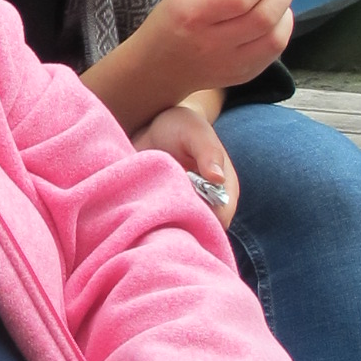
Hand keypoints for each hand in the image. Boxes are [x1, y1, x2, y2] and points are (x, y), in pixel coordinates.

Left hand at [131, 102, 240, 225]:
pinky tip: (136, 211)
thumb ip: (208, 151)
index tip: (179, 207)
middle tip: (157, 208)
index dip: (204, 220)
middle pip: (200, 232)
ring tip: (146, 206)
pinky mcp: (163, 213)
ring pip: (180, 234)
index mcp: (224, 190)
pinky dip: (148, 224)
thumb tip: (218, 177)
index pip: (221, 219)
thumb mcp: (194, 131)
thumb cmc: (179, 126)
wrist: (150, 125)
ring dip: (163, 226)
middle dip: (181, 226)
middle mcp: (208, 206)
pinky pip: (159, 230)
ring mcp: (185, 212)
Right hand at [143, 0, 296, 101]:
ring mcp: (229, 64)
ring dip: (286, 12)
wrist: (157, 69)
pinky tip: (277, 17)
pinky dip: (281, 31)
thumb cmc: (170, 24)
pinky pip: (273, 54)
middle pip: (263, 18)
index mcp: (193, 16)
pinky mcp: (241, 76)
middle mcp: (212, 44)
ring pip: (275, 40)